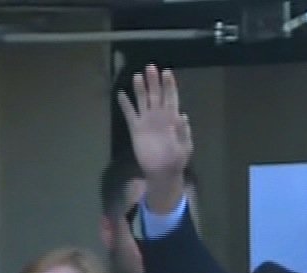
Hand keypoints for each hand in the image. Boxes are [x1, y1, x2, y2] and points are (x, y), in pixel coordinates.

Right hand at [117, 65, 192, 208]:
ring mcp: (146, 121)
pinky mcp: (136, 129)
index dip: (169, 85)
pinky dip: (125, 104)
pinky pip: (129, 114)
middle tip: (151, 67)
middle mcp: (159, 116)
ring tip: (138, 76)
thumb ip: (183, 132)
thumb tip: (182, 116)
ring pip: (143, 101)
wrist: (163, 172)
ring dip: (140, 89)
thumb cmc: (176, 159)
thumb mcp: (185, 146)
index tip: (167, 72)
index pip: (171, 98)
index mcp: (172, 118)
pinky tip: (121, 94)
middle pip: (156, 95)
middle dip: (154, 81)